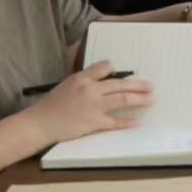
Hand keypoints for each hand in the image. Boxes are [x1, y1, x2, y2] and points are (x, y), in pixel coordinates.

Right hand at [27, 61, 152, 143]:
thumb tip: (103, 79)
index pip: (105, 67)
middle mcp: (91, 90)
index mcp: (82, 78)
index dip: (115, 70)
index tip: (124, 74)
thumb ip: (85, 81)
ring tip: (151, 99)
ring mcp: (94, 107)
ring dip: (139, 99)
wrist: (41, 123)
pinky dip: (127, 122)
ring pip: (122, 100)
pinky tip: (137, 122)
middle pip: (120, 84)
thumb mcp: (67, 85)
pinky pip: (115, 122)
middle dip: (138, 85)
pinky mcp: (94, 123)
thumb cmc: (51, 104)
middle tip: (151, 86)